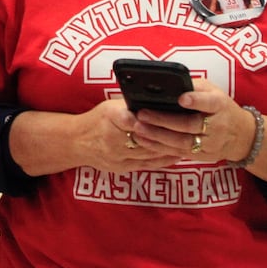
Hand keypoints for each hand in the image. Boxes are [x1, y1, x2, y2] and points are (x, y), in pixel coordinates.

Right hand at [61, 99, 192, 173]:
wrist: (77, 142)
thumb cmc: (97, 120)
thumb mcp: (110, 106)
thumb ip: (131, 105)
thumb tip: (156, 100)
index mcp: (111, 117)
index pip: (136, 118)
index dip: (156, 119)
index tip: (174, 116)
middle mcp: (113, 137)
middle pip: (147, 137)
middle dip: (168, 134)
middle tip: (189, 129)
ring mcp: (117, 155)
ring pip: (149, 152)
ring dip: (169, 148)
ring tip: (188, 142)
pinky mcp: (121, 167)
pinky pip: (146, 165)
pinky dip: (163, 160)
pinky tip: (176, 155)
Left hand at [128, 79, 255, 163]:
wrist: (242, 136)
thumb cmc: (221, 108)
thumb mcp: (214, 92)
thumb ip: (194, 87)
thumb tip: (167, 82)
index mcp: (220, 105)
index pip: (209, 103)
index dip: (196, 101)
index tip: (182, 98)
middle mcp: (216, 126)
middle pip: (189, 124)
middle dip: (164, 120)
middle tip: (142, 113)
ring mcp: (209, 144)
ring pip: (181, 142)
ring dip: (157, 136)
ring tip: (137, 127)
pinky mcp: (200, 156)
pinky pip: (177, 152)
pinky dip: (158, 147)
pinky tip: (142, 139)